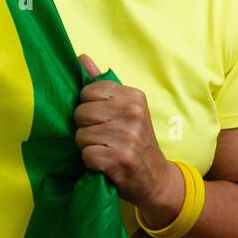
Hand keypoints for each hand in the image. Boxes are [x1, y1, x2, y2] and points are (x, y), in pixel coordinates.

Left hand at [73, 54, 184, 226]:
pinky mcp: (120, 159)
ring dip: (88, 148)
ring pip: (81, 135)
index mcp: (133, 96)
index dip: (89, 108)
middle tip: (104, 139)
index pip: (87, 92)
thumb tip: (81, 57)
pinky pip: (86, 155)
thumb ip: (102, 85)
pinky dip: (91, 163)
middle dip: (86, 128)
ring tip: (106, 151)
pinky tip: (106, 164)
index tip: (104, 120)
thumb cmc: (135, 141)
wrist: (156, 180)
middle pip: (81, 113)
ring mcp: (127, 136)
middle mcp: (132, 112)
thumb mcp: (125, 110)